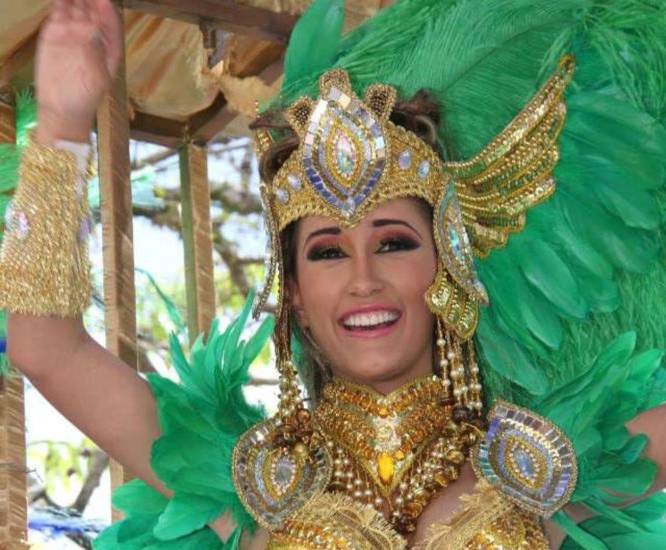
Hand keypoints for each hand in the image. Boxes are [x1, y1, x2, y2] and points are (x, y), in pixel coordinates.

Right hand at [35, 0, 121, 142]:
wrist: (62, 109)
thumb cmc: (86, 97)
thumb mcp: (96, 75)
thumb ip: (93, 51)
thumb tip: (90, 26)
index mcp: (109, 48)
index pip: (110, 23)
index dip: (106, 10)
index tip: (102, 0)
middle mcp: (91, 38)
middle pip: (92, 11)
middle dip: (90, 0)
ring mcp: (72, 35)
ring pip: (74, 10)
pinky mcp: (53, 36)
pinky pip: (57, 17)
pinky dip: (58, 6)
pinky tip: (60, 0)